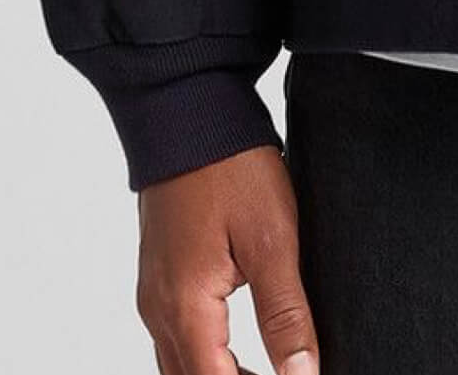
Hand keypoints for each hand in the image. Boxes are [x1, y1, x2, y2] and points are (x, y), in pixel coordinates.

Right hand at [135, 144, 319, 374]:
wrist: (187, 109)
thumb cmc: (228, 166)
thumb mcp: (272, 238)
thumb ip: (285, 312)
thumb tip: (302, 374)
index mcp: (185, 307)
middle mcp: (159, 309)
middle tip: (287, 374)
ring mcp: (154, 292)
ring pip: (180, 365)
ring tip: (270, 369)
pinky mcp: (160, 273)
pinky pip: (175, 337)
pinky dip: (205, 356)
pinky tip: (238, 349)